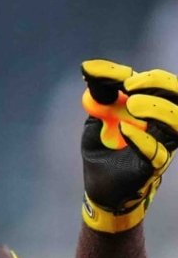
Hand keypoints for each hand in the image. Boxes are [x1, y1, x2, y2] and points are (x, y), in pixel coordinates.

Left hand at [80, 59, 177, 231]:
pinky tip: (126, 131)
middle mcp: (162, 124)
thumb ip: (99, 98)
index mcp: (152, 108)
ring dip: (158, 108)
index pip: (158, 83)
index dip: (140, 74)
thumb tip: (89, 70)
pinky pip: (158, 153)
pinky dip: (143, 140)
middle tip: (130, 84)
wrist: (100, 187)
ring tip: (133, 104)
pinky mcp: (153, 166)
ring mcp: (162, 144)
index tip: (114, 73)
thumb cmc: (104, 150)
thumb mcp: (96, 120)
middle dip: (158, 83)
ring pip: (177, 122)